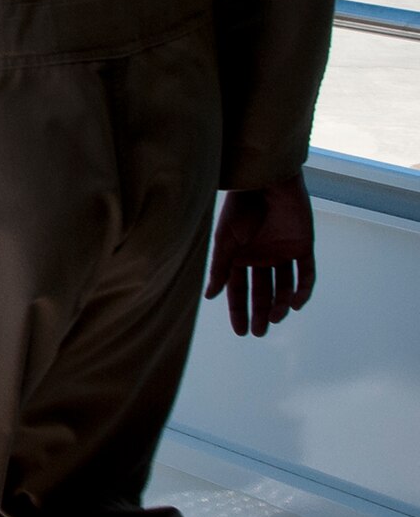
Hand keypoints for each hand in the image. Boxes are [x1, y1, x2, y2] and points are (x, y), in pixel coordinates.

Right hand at [206, 173, 315, 336]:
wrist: (265, 183)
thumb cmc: (240, 208)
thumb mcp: (225, 241)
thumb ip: (220, 268)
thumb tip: (210, 296)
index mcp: (240, 255)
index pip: (238, 288)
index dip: (239, 309)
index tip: (240, 331)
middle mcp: (262, 256)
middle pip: (262, 291)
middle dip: (260, 312)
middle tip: (259, 333)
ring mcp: (283, 252)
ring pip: (285, 286)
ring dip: (281, 304)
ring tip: (277, 317)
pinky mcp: (303, 247)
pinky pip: (306, 274)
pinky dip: (303, 290)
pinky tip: (296, 304)